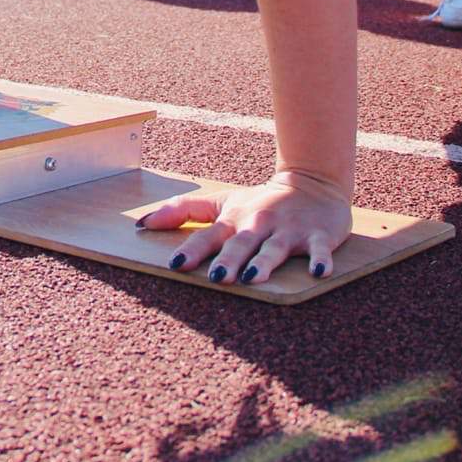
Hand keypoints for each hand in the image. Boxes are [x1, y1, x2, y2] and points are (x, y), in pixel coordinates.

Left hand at [137, 171, 352, 283]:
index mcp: (234, 219)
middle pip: (241, 244)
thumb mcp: (221, 202)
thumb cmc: (258, 202)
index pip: (209, 236)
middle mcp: (259, 224)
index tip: (176, 265)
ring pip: (275, 248)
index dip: (193, 250)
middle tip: (218, 278)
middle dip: (229, 260)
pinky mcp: (319, 236)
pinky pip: (320, 250)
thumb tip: (141, 224)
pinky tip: (319, 273)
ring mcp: (289, 230)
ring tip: (253, 279)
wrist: (312, 183)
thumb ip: (182, 211)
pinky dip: (321, 260)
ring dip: (265, 263)